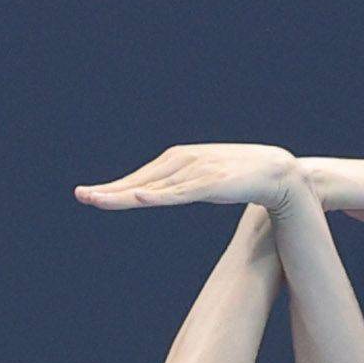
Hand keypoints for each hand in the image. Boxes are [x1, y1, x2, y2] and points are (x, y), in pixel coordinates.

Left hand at [77, 145, 301, 212]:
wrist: (282, 175)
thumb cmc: (244, 180)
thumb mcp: (207, 183)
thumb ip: (186, 187)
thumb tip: (166, 197)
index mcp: (180, 162)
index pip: (141, 177)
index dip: (114, 188)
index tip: (90, 196)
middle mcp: (183, 162)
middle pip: (139, 180)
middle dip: (109, 190)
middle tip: (81, 196)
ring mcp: (196, 172)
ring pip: (153, 186)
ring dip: (124, 194)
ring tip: (98, 200)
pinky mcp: (211, 183)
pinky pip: (179, 192)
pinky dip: (158, 195)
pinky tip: (139, 197)